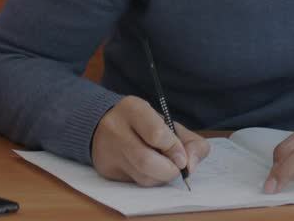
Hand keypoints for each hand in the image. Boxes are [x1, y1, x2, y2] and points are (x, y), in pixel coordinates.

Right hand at [91, 96, 209, 185]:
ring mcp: (108, 151)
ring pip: (142, 177)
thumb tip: (191, 166)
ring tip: (161, 165)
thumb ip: (190, 142)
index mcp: (133, 109)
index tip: (182, 156)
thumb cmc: (144, 125)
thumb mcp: (168, 123)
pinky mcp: (107, 170)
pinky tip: (147, 169)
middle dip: (170, 170)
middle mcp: (116, 129)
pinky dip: (148, 180)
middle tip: (176, 167)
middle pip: (147, 161)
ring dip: (160, 177)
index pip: (156, 134)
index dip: (174, 149)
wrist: (102, 124)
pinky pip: (135, 184)